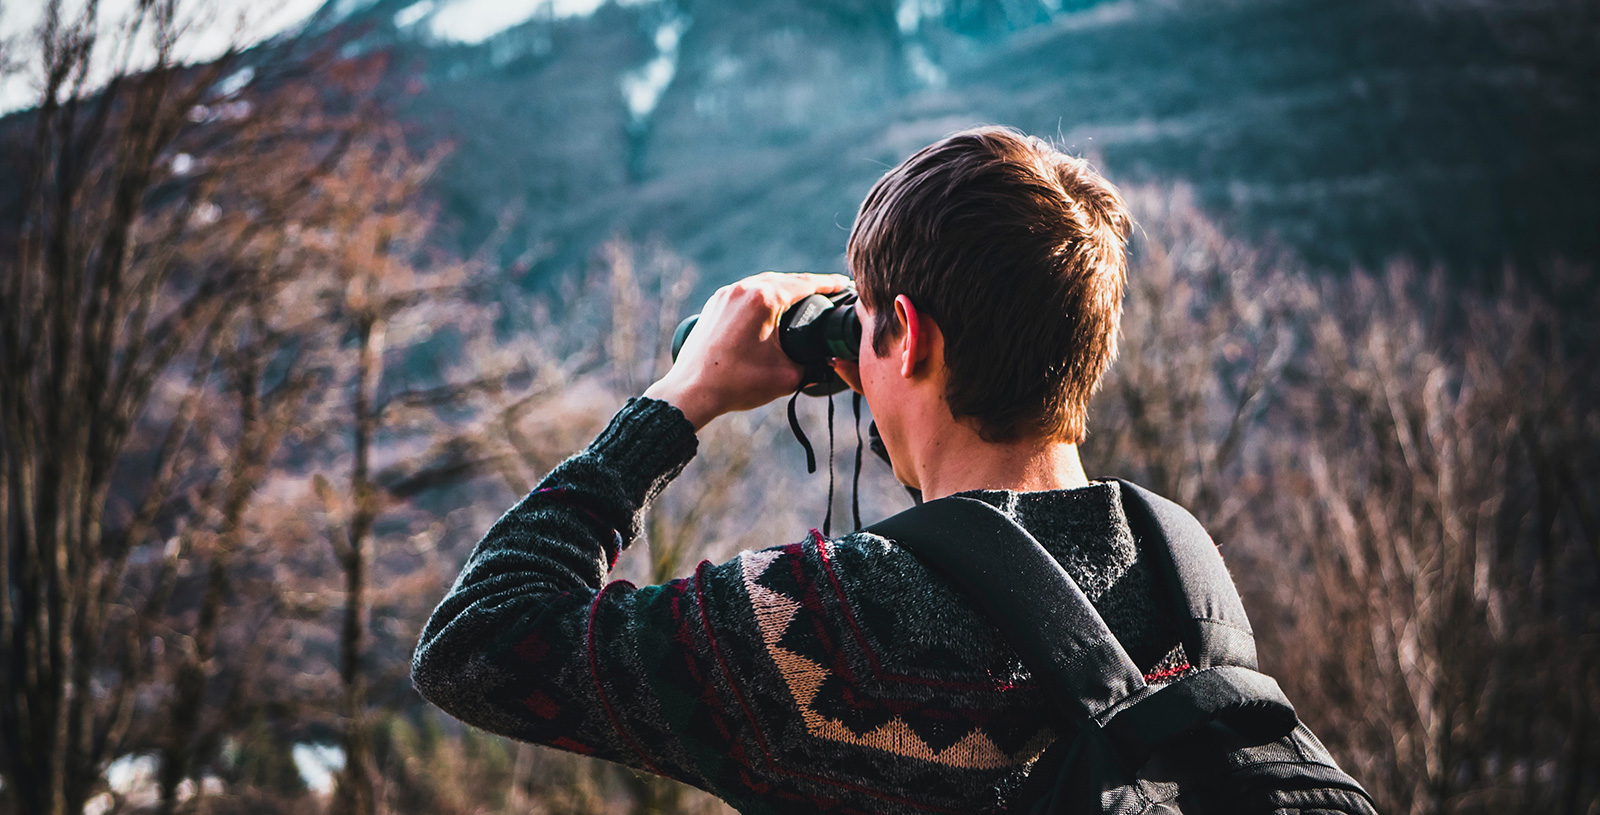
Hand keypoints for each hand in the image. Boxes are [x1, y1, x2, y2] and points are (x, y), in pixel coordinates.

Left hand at [644, 272, 852, 429]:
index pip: (805, 284)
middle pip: (785, 280)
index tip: (844, 284)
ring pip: (764, 283)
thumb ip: (814, 368)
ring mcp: (726, 294)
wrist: (691, 391)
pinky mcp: (715, 304)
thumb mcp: (786, 377)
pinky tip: (772, 306)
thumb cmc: (736, 384)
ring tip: (804, 299)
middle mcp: (744, 289)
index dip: (829, 284)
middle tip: (829, 291)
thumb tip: (829, 364)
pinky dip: (764, 296)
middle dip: (809, 285)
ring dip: (785, 288)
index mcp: (764, 299)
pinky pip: (746, 293)